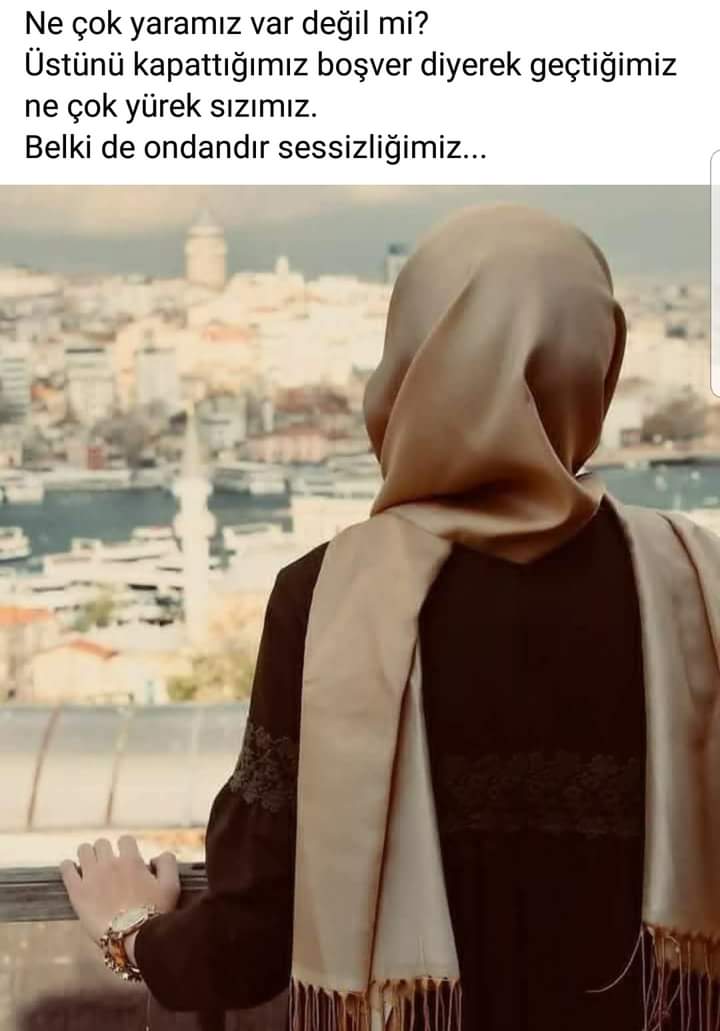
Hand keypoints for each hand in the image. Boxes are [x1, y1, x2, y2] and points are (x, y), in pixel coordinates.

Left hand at [60, 835, 180, 944]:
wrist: (132, 938)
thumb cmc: (155, 914)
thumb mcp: (172, 886)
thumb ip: (167, 863)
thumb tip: (156, 856)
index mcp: (131, 860)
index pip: (125, 840)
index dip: (126, 849)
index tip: (127, 859)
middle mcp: (109, 863)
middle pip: (102, 843)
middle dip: (105, 851)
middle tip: (108, 865)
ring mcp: (91, 876)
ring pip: (84, 850)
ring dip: (87, 855)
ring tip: (90, 866)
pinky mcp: (77, 892)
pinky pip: (66, 869)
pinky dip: (68, 866)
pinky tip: (71, 869)